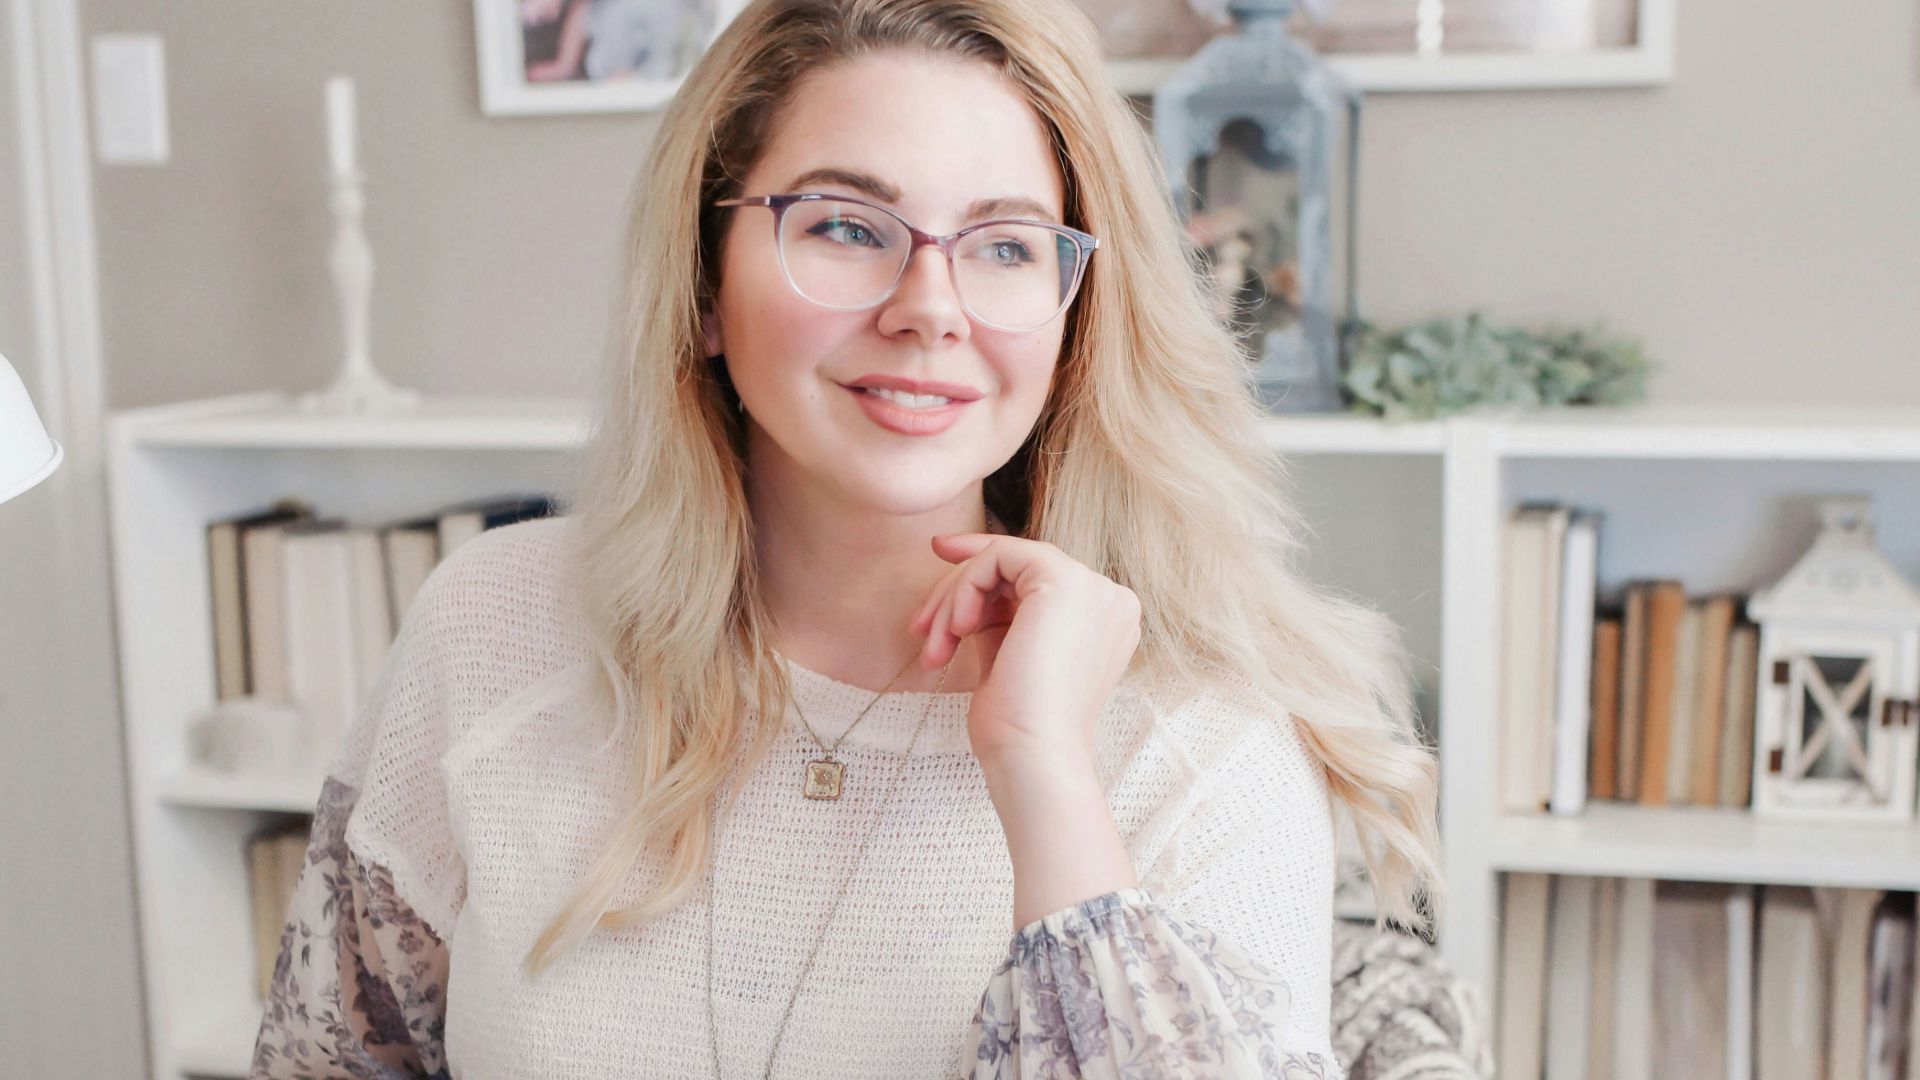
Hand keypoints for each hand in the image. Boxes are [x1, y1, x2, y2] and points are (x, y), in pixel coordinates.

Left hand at [908, 533, 1140, 767]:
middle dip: (958, 590)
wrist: (1033, 756)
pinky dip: (965, 587)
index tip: (939, 555)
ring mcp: (1092, 587)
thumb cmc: (1017, 726)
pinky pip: (999, 557)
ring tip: (935, 647)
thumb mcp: (1009, 657)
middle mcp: (1106, 599)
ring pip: (1004, 560)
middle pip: (1017, 568)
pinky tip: (956, 629)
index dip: (983, 569)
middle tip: (918, 628)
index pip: (1035, 580)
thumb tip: (964, 586)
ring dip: (954, 599)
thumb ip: (999, 617)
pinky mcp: (1065, 580)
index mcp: (1101, 621)